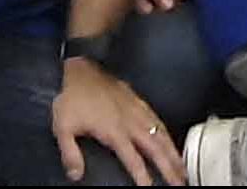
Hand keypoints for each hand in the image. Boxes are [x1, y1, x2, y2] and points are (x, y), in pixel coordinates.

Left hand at [50, 63, 183, 184]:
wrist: (80, 69)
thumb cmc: (71, 99)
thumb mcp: (63, 128)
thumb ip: (70, 153)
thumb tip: (76, 175)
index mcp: (114, 131)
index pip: (133, 158)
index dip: (143, 175)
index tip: (150, 188)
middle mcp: (130, 122)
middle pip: (155, 147)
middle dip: (169, 166)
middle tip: (180, 181)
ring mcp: (137, 110)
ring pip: (161, 133)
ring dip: (173, 151)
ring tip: (182, 167)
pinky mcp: (138, 100)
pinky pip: (157, 119)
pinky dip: (167, 133)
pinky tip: (171, 140)